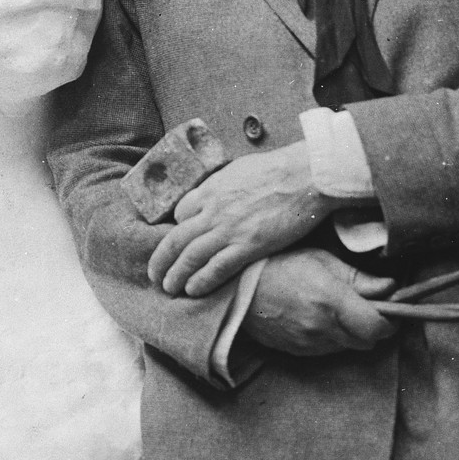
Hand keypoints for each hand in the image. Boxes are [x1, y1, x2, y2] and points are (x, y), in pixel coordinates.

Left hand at [147, 142, 332, 296]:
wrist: (303, 175)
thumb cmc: (277, 168)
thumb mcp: (239, 169)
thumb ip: (224, 185)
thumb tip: (221, 193)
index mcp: (211, 188)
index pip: (181, 212)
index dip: (176, 229)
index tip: (177, 241)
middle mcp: (213, 210)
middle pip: (176, 238)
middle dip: (162, 259)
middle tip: (155, 274)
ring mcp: (228, 229)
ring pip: (191, 256)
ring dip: (176, 275)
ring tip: (168, 288)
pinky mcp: (248, 246)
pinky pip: (217, 268)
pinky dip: (201, 281)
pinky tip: (193, 291)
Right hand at [242, 248, 395, 356]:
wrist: (240, 288)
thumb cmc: (281, 264)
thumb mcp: (321, 259)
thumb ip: (358, 277)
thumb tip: (391, 287)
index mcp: (331, 300)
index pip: (377, 327)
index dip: (389, 320)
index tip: (388, 308)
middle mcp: (322, 327)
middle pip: (368, 341)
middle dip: (372, 326)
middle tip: (363, 306)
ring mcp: (310, 343)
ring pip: (349, 347)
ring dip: (351, 332)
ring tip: (336, 309)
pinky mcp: (300, 353)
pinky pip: (328, 350)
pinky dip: (332, 338)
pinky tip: (318, 318)